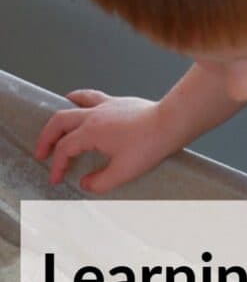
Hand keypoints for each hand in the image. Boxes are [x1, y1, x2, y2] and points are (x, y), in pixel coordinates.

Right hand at [35, 90, 169, 192]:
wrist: (169, 124)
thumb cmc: (149, 146)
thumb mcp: (123, 172)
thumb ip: (100, 181)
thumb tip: (85, 184)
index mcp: (91, 132)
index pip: (65, 149)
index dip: (57, 165)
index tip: (56, 179)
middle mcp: (93, 115)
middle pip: (59, 123)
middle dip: (47, 139)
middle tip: (42, 153)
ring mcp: (105, 106)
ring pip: (73, 105)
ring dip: (60, 117)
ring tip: (54, 127)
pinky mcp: (117, 102)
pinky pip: (91, 97)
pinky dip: (79, 99)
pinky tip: (79, 102)